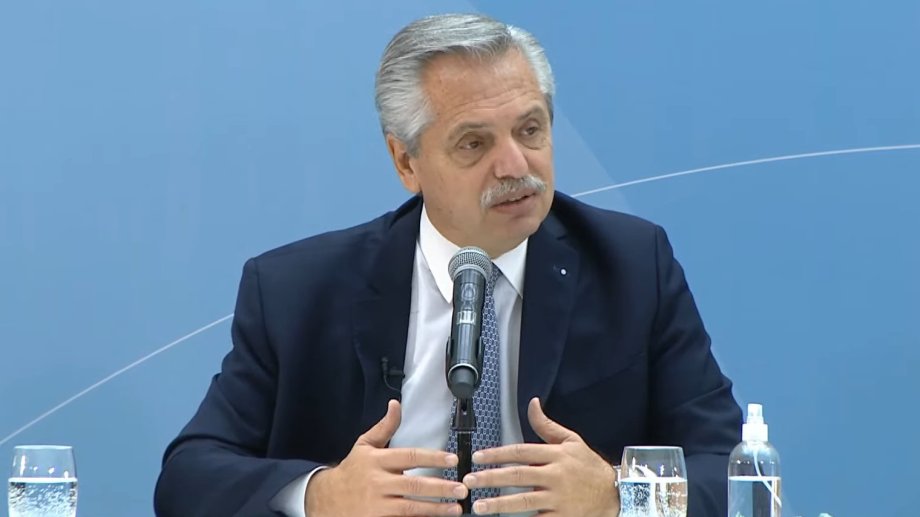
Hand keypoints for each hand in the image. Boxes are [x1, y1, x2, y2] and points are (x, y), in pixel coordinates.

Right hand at [306, 399, 467, 515]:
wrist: (325, 499)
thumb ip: (384, 427)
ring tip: (456, 508)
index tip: (453, 460)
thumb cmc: (351, 471)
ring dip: (436, 508)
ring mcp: (376, 504)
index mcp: (377, 460)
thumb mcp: (364, 446)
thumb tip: (396, 404)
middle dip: (441, 487)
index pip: (411, 456)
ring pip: (411, 506)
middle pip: (414, 484)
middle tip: (462, 488)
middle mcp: (377, 482)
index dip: (434, 458)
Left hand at [463, 397, 618, 515]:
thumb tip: (533, 404)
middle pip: (518, 475)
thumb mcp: (572, 441)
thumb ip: (547, 425)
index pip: (521, 451)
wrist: (615, 494)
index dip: (497, 453)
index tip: (478, 457)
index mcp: (556, 455)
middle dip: (491, 478)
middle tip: (470, 480)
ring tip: (480, 506)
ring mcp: (559, 498)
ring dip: (499, 503)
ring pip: (524, 501)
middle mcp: (556, 475)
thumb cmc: (589, 467)